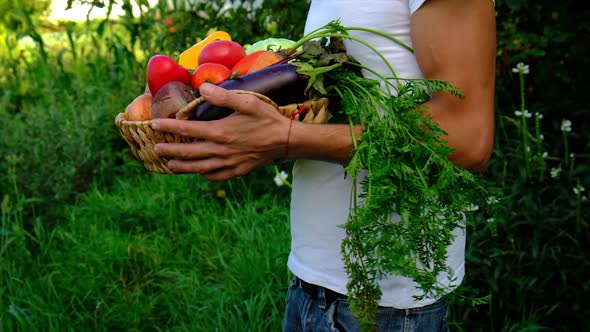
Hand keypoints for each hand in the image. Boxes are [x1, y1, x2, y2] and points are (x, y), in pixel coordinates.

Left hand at [150, 83, 289, 180]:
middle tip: (156, 149)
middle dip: (170, 150)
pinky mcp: (237, 171)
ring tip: (170, 165)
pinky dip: (204, 174)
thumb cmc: (267, 119)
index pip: (186, 129)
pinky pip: (215, 176)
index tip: (154, 125)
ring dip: (182, 166)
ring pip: (198, 168)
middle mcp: (220, 150)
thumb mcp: (247, 102)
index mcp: (220, 132)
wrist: (287, 141)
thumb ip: (222, 96)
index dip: (168, 126)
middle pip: (188, 152)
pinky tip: (199, 172)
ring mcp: (229, 163)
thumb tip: (202, 87)